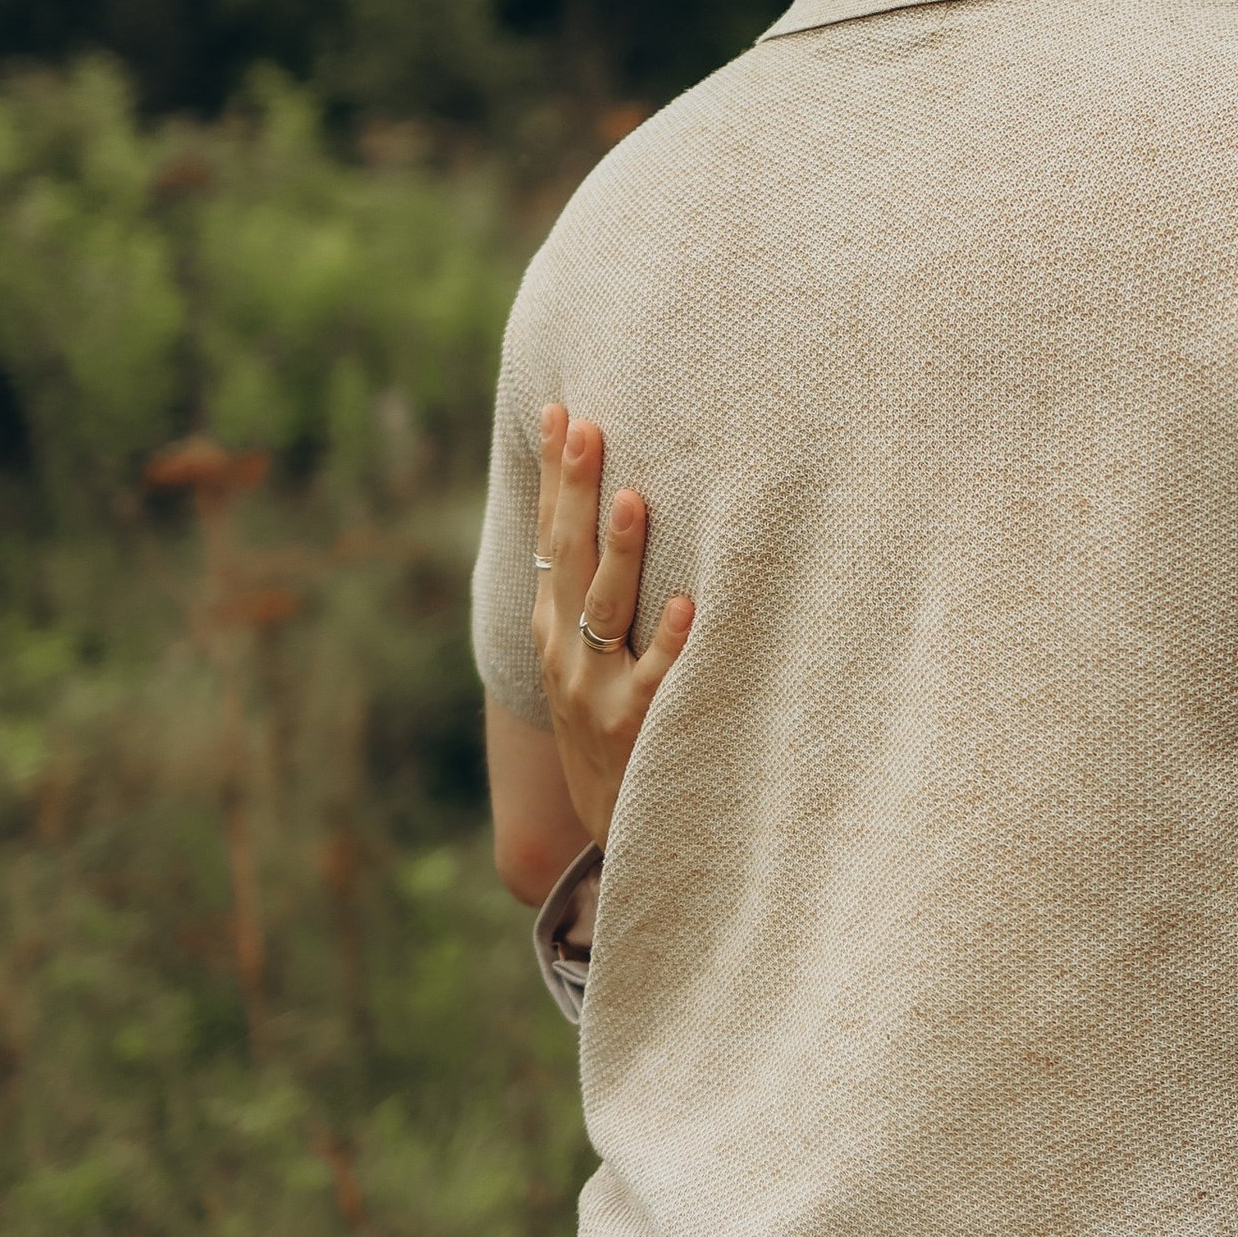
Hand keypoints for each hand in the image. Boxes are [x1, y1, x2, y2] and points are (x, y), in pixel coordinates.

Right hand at [530, 406, 694, 845]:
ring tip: (637, 498)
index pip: (550, 536)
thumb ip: (594, 592)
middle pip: (570, 558)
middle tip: (590, 427)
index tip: (561, 412)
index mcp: (553, 627)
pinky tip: (687, 606)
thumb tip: (614, 503)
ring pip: (607, 611)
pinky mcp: (636, 729)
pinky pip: (654, 680)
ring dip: (622, 553)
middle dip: (577, 491)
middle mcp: (566, 653)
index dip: (554, 477)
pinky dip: (668, 644)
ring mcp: (596, 692)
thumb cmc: (612, 723)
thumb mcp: (586, 658)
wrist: (614, 825)